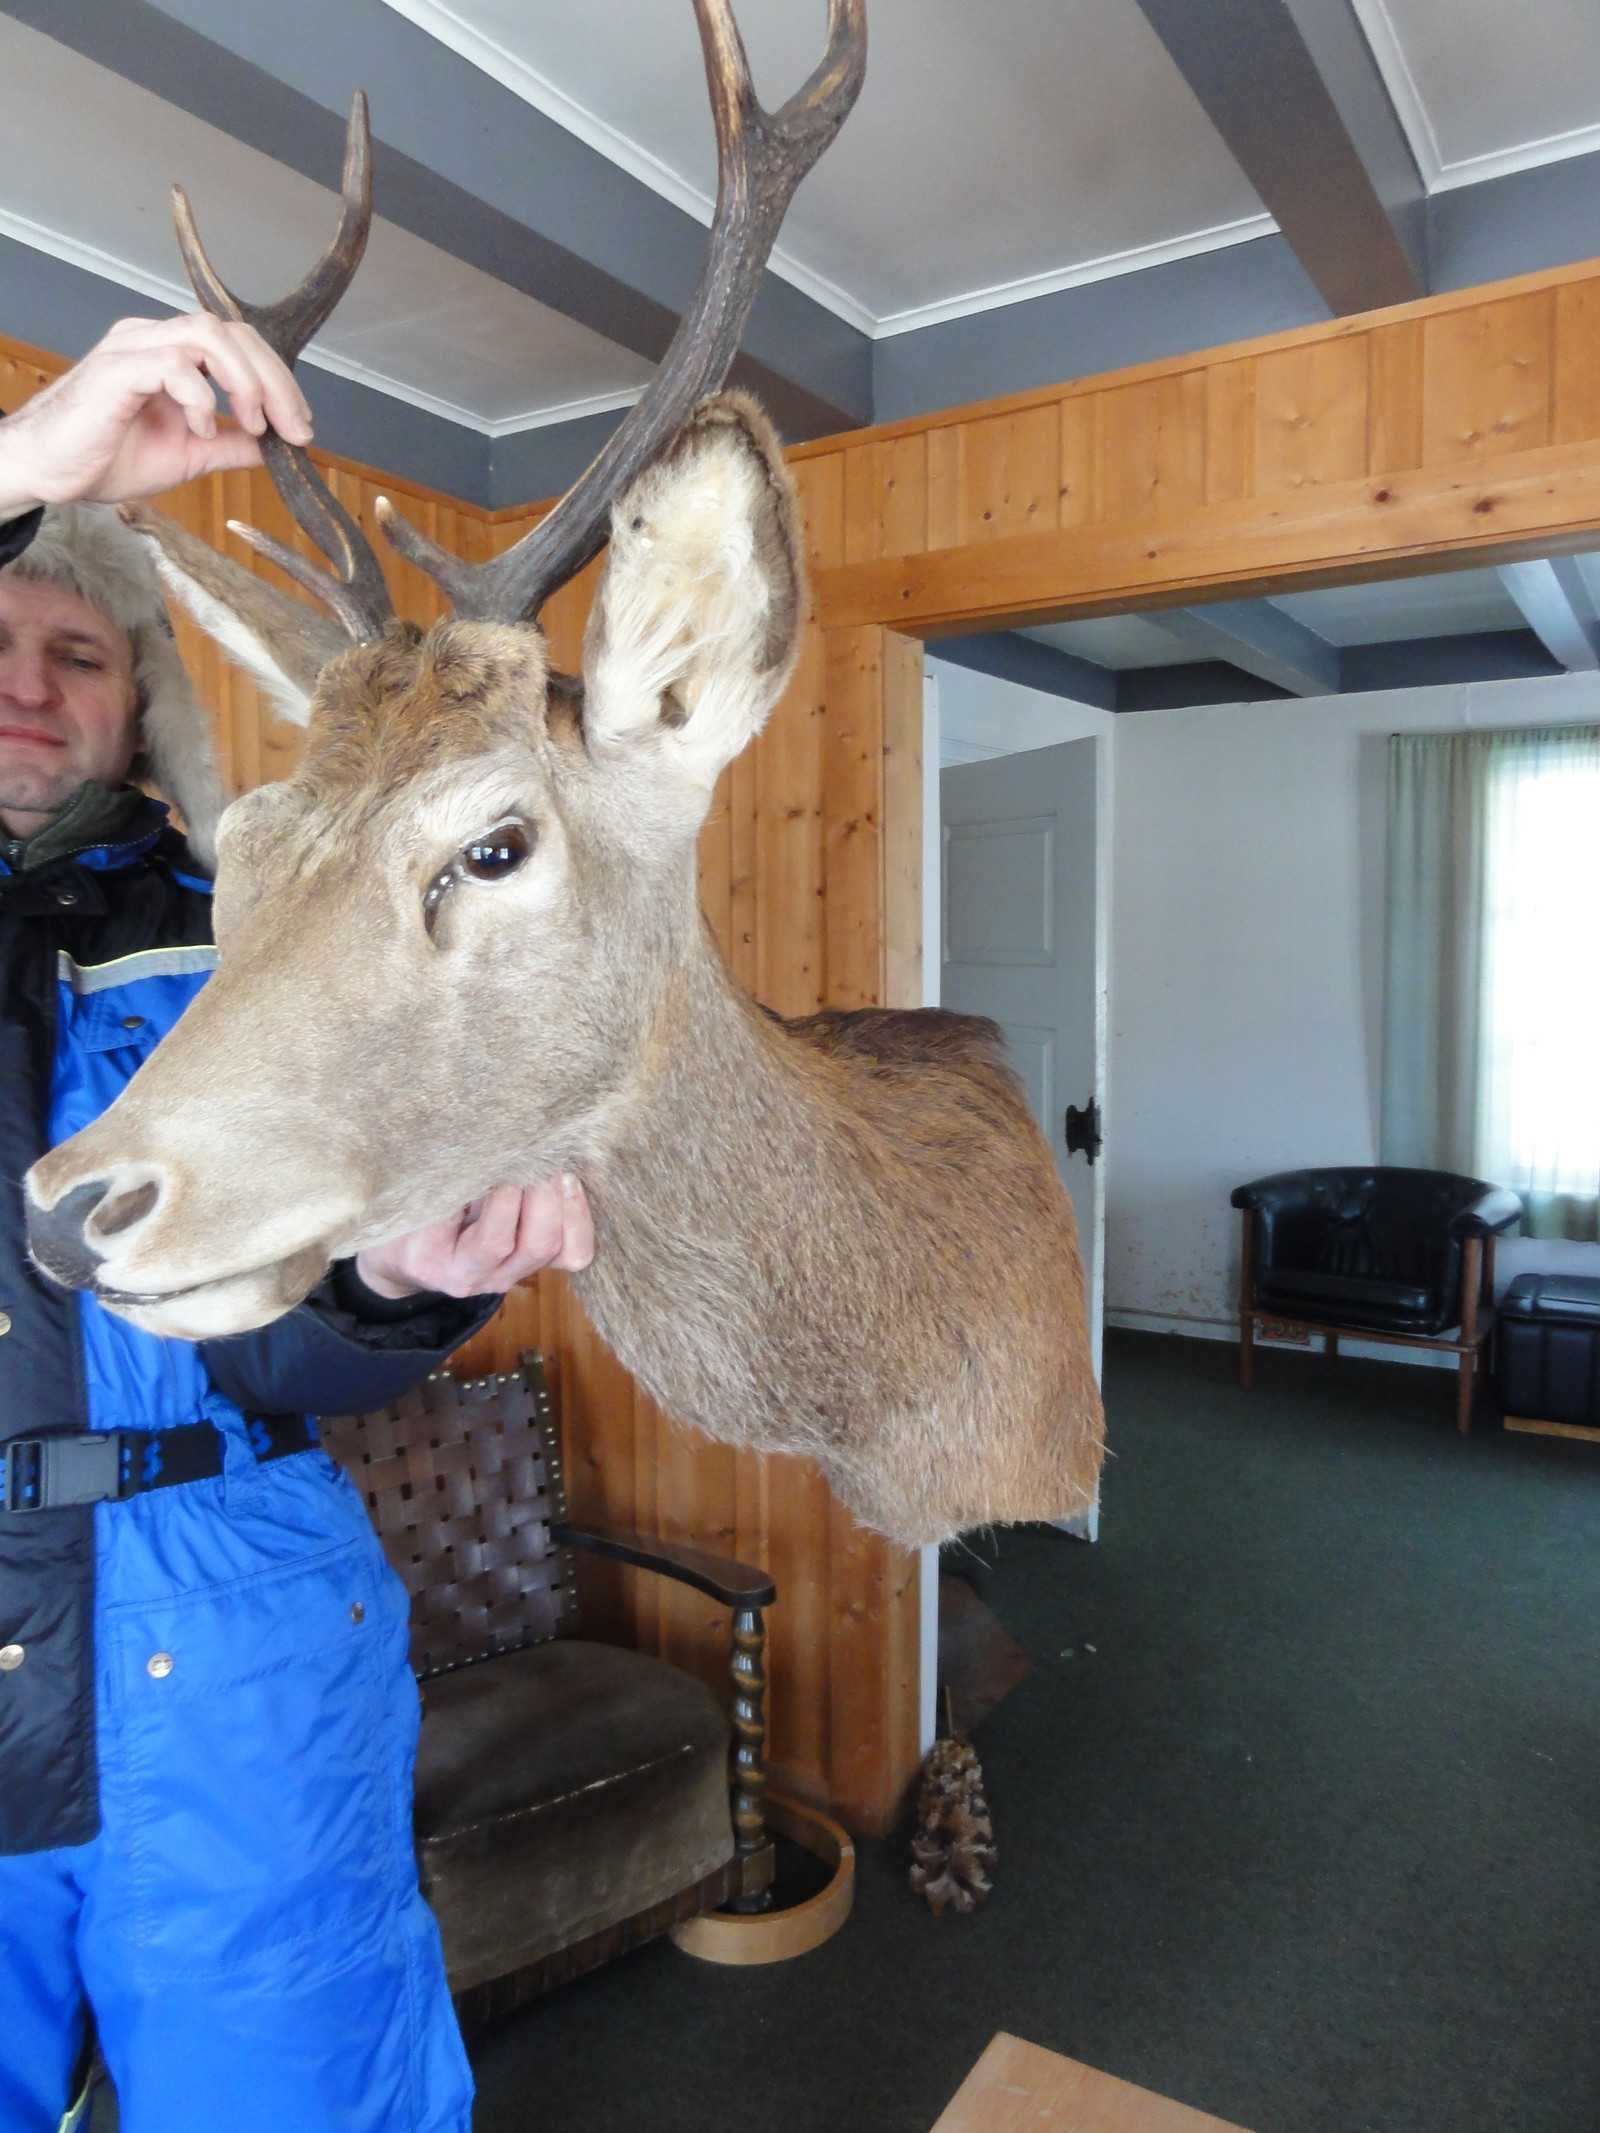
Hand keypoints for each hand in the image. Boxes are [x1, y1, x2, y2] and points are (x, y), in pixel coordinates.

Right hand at [0, 313, 314, 518]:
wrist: (51, 473)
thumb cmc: (107, 457)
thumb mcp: (190, 456)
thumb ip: (232, 444)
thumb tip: (276, 445)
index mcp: (172, 353)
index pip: (239, 344)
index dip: (279, 379)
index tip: (301, 426)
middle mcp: (154, 339)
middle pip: (232, 332)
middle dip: (275, 381)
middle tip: (294, 428)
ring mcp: (133, 347)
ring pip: (207, 335)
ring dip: (245, 381)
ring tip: (255, 425)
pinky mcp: (116, 369)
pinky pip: (172, 364)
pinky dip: (200, 397)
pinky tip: (201, 430)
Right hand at [354, 1178, 595, 1301]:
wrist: (400, 1255)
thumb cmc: (399, 1216)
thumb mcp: (405, 1196)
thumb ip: (442, 1177)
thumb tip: (488, 1139)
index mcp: (439, 1263)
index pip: (491, 1239)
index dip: (510, 1197)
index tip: (508, 1158)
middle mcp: (481, 1279)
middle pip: (535, 1245)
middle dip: (545, 1195)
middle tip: (539, 1156)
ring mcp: (511, 1276)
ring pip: (561, 1251)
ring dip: (565, 1203)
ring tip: (556, 1167)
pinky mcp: (533, 1266)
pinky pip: (573, 1253)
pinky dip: (577, 1216)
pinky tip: (567, 1183)